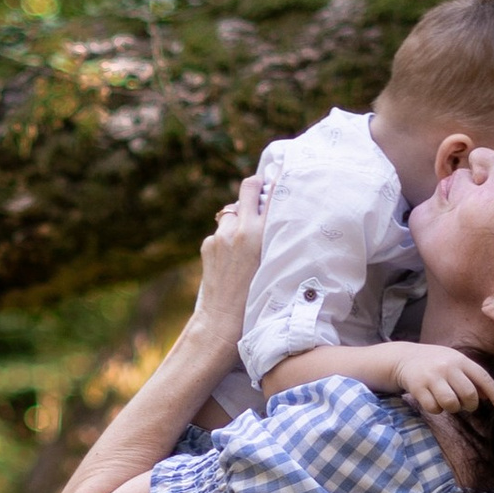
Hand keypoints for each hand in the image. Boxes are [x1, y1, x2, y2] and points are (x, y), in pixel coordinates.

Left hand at [189, 178, 264, 343]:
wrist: (222, 320)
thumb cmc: (256, 299)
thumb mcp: (273, 264)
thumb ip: (273, 238)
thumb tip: (272, 216)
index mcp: (260, 234)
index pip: (272, 193)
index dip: (278, 180)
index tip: (285, 172)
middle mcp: (239, 229)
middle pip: (248, 187)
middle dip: (255, 186)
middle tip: (262, 189)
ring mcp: (220, 236)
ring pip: (232, 212)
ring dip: (239, 218)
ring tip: (247, 240)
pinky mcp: (208, 244)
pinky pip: (221, 232)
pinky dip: (228, 238)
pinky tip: (233, 259)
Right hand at [392, 341, 493, 416]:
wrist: (404, 357)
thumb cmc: (436, 363)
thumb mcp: (455, 363)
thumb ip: (472, 377)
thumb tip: (488, 397)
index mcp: (460, 360)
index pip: (483, 378)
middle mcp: (447, 366)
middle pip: (469, 394)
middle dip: (470, 405)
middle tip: (465, 405)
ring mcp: (432, 377)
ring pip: (451, 403)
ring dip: (453, 408)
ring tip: (448, 403)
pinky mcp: (417, 387)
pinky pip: (434, 408)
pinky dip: (436, 410)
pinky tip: (433, 402)